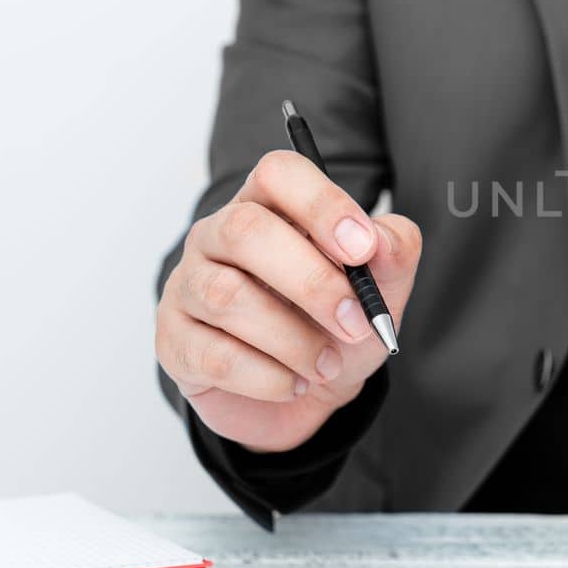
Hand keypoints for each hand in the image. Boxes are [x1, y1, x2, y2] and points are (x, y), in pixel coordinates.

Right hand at [156, 150, 421, 453]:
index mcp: (269, 205)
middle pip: (245, 231)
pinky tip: (293, 383)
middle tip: (357, 323)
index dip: (321, 204)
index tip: (363, 249)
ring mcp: (188, 286)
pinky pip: (214, 355)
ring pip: (227, 297)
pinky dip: (268, 377)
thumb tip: (380, 242)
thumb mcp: (382, 287)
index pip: (279, 173)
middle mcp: (217, 236)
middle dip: (312, 282)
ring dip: (294, 340)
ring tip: (327, 365)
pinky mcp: (175, 342)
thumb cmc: (337, 323)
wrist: (309, 394)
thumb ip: (392, 252)